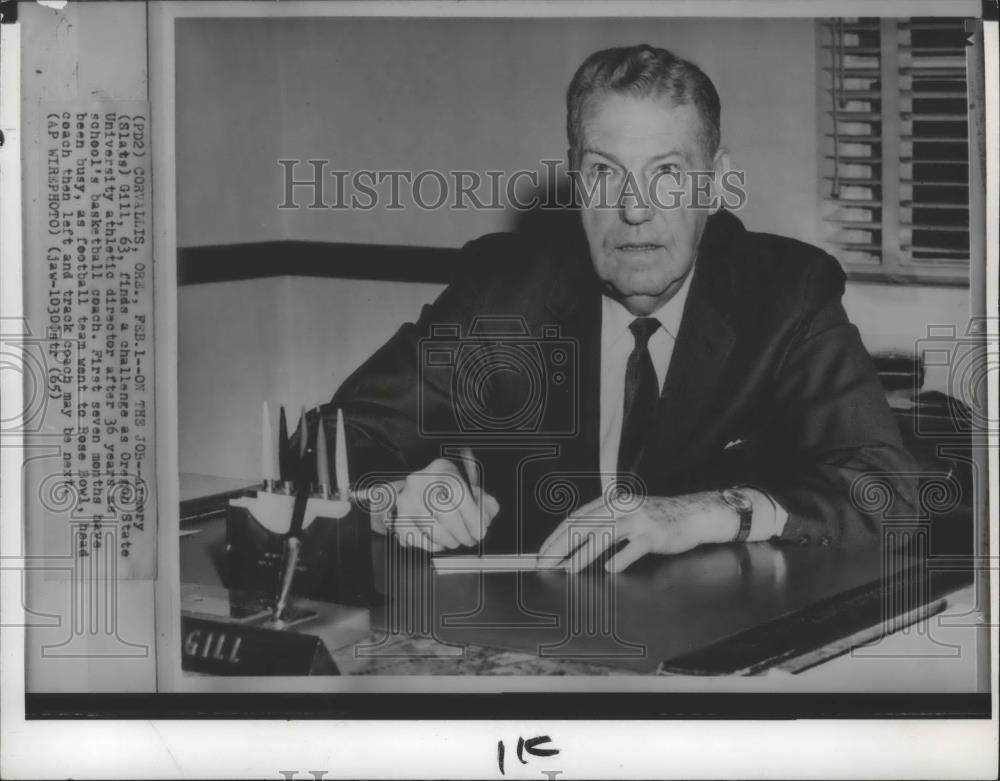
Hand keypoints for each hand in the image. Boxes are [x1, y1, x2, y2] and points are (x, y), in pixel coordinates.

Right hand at [390, 458, 499, 551]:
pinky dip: (432, 545)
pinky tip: (441, 543)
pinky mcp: (400, 518)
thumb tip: (485, 517)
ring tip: (457, 540)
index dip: (472, 515)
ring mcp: (407, 500)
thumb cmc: (447, 490)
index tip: (481, 530)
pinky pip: (417, 539)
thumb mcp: (468, 488)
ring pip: (432, 528)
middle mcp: (421, 481)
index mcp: (442, 469)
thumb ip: (483, 501)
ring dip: (450, 541)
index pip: (458, 491)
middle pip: (444, 512)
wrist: (419, 490)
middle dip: (463, 532)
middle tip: (471, 539)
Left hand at [536, 490, 736, 572]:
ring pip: (605, 535)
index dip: (556, 535)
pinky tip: (610, 569)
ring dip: (584, 554)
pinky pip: (634, 547)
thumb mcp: (626, 513)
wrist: (691, 514)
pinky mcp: (654, 534)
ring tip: (569, 569)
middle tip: (546, 562)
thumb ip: (604, 523)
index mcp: (611, 502)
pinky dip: (621, 558)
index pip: (576, 518)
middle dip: (561, 545)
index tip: (543, 552)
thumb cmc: (656, 518)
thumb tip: (575, 542)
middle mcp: (621, 508)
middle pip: (584, 525)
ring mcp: (638, 520)